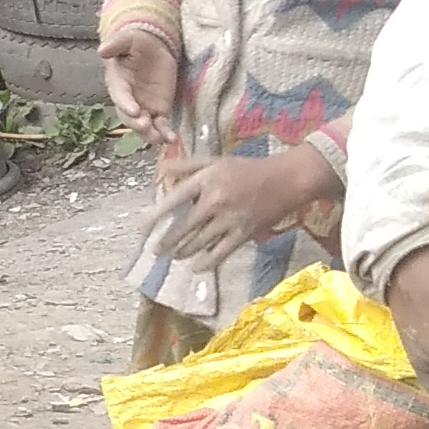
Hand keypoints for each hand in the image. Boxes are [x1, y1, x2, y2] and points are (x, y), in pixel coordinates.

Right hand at [99, 26, 180, 144]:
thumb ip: (116, 44)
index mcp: (118, 83)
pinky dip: (166, 134)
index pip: (120, 96)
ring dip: (150, 134)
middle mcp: (129, 100)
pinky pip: (161, 125)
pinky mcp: (159, 110)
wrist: (154, 47)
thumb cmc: (138, 43)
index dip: (126, 104)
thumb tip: (102, 50)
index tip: (134, 110)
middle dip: (137, 124)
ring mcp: (144, 107)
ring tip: (160, 139)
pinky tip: (172, 139)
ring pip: (144, 126)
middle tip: (146, 126)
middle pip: (130, 117)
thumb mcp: (128, 39)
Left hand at [141, 145, 335, 265]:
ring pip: (199, 242)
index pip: (174, 200)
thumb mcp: (215, 160)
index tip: (141, 229)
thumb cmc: (247, 169)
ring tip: (175, 255)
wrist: (287, 180)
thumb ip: (187, 166)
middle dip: (166, 241)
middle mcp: (216, 200)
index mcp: (207, 180)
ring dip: (183, 252)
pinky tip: (196, 267)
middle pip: (184, 227)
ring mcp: (230, 219)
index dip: (155, 216)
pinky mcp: (244, 234)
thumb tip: (161, 173)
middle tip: (155, 250)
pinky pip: (220, 253)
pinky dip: (206, 262)